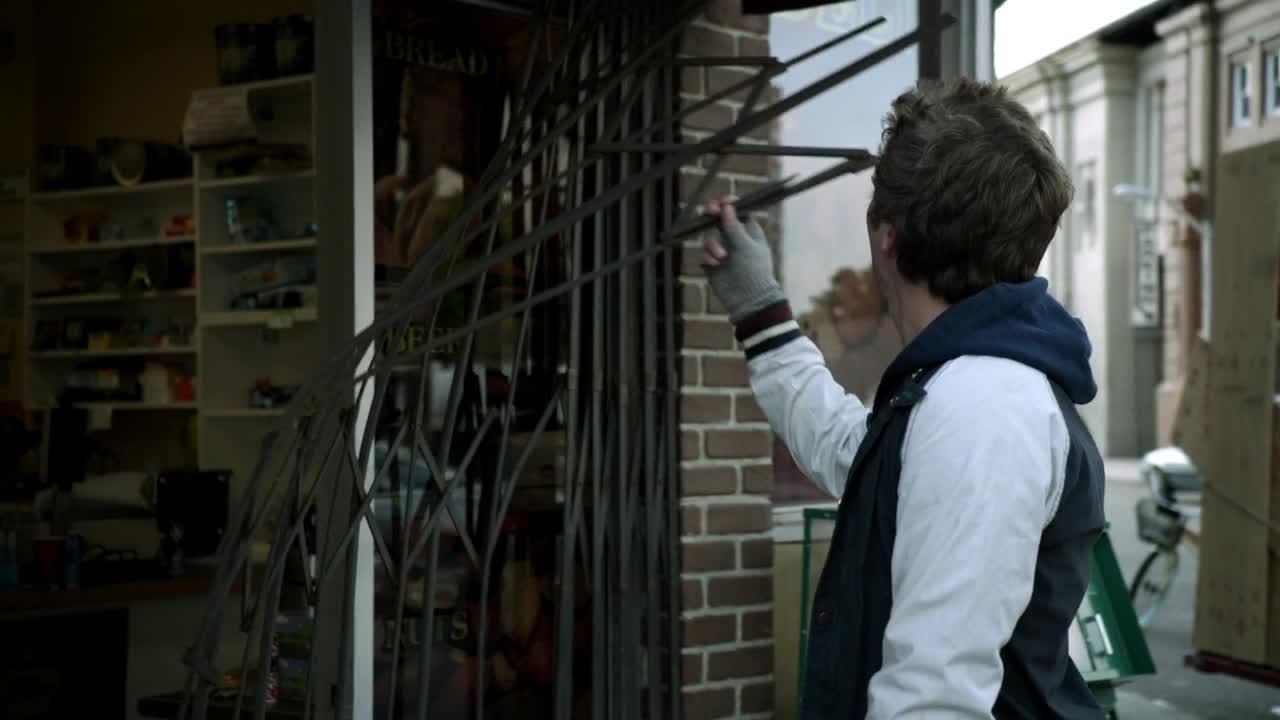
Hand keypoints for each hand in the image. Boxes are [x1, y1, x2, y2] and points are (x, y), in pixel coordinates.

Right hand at [700, 198, 785, 323]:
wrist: (748, 300)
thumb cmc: (754, 271)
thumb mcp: (746, 247)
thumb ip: (734, 227)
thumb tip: (727, 207)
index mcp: (749, 231)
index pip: (738, 210)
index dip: (729, 204)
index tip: (723, 201)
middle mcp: (735, 238)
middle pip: (719, 219)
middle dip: (713, 214)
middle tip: (709, 210)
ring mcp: (723, 250)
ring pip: (709, 238)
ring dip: (713, 246)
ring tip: (722, 257)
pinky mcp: (713, 263)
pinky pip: (705, 254)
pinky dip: (709, 258)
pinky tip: (716, 265)